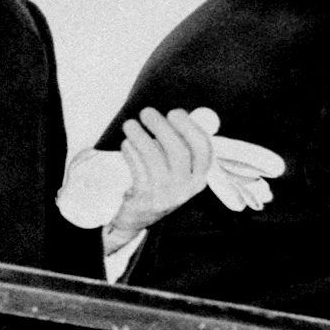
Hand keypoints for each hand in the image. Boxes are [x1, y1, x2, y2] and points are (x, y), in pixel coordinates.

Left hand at [107, 107, 215, 245]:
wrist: (138, 217)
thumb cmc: (157, 183)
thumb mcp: (177, 171)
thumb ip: (180, 146)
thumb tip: (178, 115)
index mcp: (198, 177)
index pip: (203, 150)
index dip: (190, 128)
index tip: (174, 113)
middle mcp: (185, 188)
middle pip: (178, 152)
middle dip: (161, 127)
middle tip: (146, 113)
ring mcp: (165, 195)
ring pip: (154, 159)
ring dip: (140, 137)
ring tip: (130, 125)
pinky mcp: (145, 199)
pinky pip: (137, 170)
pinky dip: (131, 153)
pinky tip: (126, 145)